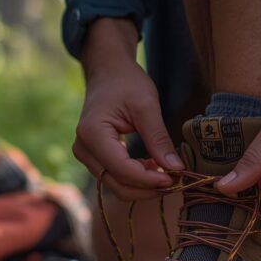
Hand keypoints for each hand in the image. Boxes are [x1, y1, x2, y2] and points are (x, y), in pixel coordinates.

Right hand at [72, 18, 183, 200]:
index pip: (123, 170)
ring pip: (117, 186)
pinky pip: (115, 178)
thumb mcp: (147, 106)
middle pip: (118, 184)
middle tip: (176, 179)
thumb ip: (159, 139)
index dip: (150, 179)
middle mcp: (83, 149)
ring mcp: (86, 156)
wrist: (108, 73)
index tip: (175, 177)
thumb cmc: (126, 83)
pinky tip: (154, 167)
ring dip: (143, 186)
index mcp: (92, 134)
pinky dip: (137, 179)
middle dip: (148, 188)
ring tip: (167, 172)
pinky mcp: (94, 159)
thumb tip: (176, 169)